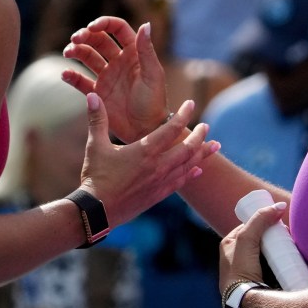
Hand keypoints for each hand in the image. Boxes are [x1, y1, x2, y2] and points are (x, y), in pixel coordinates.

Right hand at [63, 18, 169, 143]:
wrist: (145, 131)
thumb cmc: (154, 103)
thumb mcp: (153, 75)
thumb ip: (147, 50)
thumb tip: (145, 24)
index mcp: (134, 53)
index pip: (117, 29)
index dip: (104, 23)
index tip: (91, 27)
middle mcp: (118, 61)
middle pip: (98, 40)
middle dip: (85, 36)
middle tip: (75, 39)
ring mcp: (107, 76)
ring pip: (87, 56)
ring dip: (76, 51)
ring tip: (68, 53)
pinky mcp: (97, 92)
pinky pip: (80, 81)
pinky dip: (71, 76)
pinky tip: (65, 74)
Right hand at [79, 92, 217, 226]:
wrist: (97, 211)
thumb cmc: (95, 176)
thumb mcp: (95, 146)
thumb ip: (97, 119)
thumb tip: (91, 95)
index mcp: (145, 150)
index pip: (171, 128)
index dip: (183, 115)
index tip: (191, 104)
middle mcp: (157, 165)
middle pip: (187, 147)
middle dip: (200, 136)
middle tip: (207, 127)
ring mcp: (160, 182)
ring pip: (188, 165)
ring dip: (202, 154)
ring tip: (215, 146)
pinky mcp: (158, 195)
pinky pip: (180, 182)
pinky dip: (191, 174)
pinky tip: (198, 170)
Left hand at [218, 201, 286, 293]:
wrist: (244, 302)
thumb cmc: (241, 269)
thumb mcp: (246, 238)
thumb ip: (260, 220)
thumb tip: (278, 206)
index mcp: (227, 245)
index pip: (249, 227)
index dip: (264, 223)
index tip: (278, 224)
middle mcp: (233, 258)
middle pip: (258, 242)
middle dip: (273, 240)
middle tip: (287, 238)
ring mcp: (245, 273)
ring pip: (265, 256)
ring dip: (277, 253)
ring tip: (291, 251)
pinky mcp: (255, 285)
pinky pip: (269, 270)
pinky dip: (278, 266)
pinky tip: (288, 265)